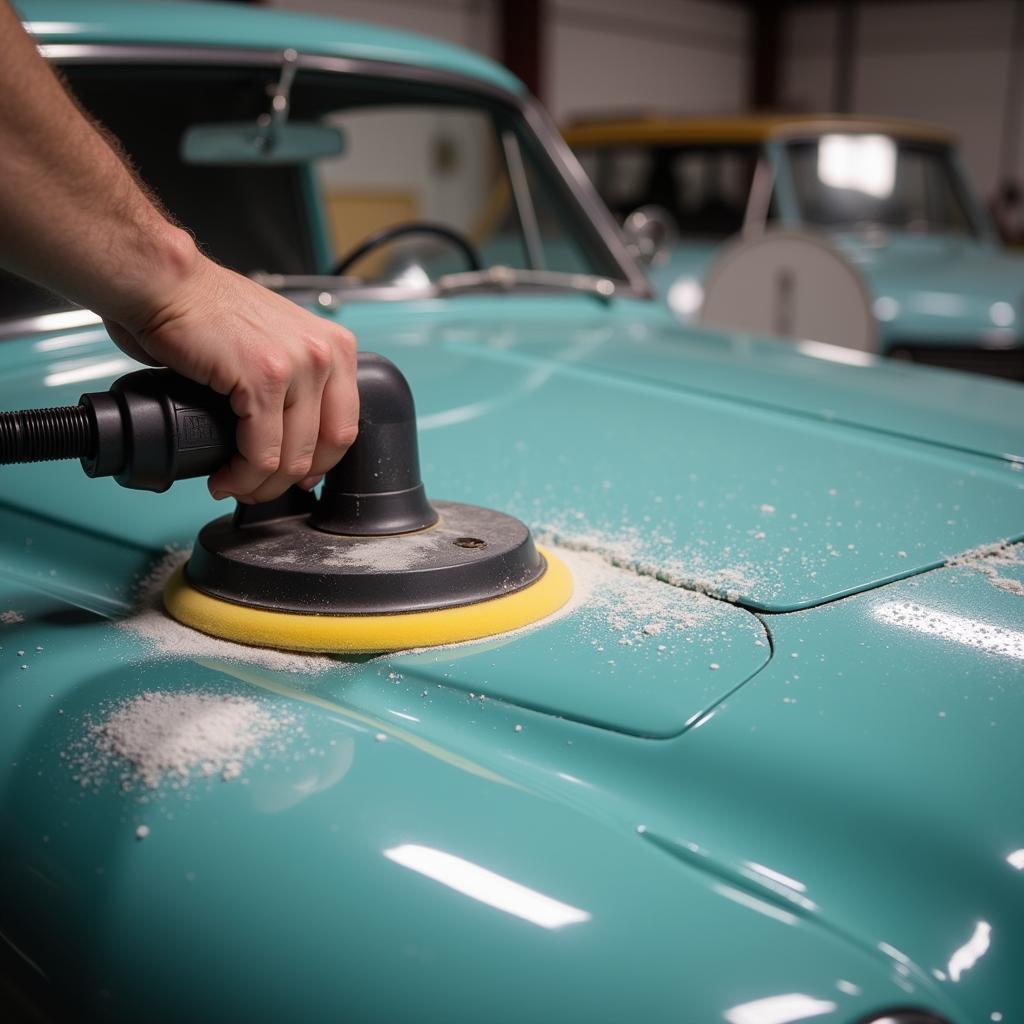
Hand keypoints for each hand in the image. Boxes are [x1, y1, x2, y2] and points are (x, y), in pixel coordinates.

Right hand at [103, 244, 357, 503]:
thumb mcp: (275, 343)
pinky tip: (224, 477)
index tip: (296, 477)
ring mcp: (298, 367)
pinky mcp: (264, 380)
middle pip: (326, 447)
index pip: (344, 426)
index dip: (319, 463)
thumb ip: (295, 380)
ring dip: (261, 484)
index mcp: (335, 348)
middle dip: (290, 480)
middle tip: (258, 488)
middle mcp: (325, 355)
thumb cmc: (205, 311)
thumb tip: (291, 433)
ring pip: (292, 457)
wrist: (166, 284)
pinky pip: (261, 452)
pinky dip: (241, 475)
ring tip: (234, 485)